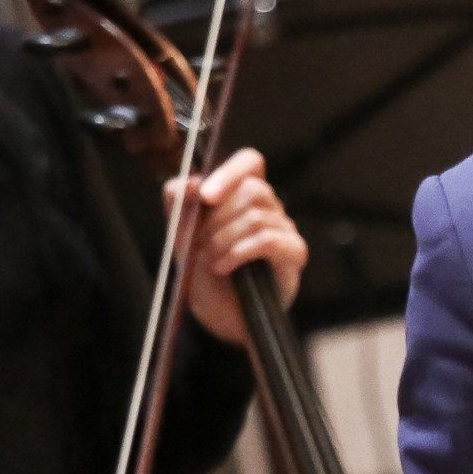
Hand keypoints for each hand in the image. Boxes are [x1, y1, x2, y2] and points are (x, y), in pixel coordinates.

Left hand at [173, 148, 308, 346]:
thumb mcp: (181, 231)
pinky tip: (223, 267)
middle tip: (199, 242)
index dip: (230, 172)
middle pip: (253, 189)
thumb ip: (178, 200)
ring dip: (223, 239)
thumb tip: (192, 182)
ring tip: (209, 261)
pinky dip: (238, 253)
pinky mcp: (294, 252)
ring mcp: (285, 228)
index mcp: (243, 194)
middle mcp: (270, 206)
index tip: (206, 196)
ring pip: (258, 216)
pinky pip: (268, 239)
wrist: (217, 312)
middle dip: (218, 217)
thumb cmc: (203, 269)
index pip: (250, 161)